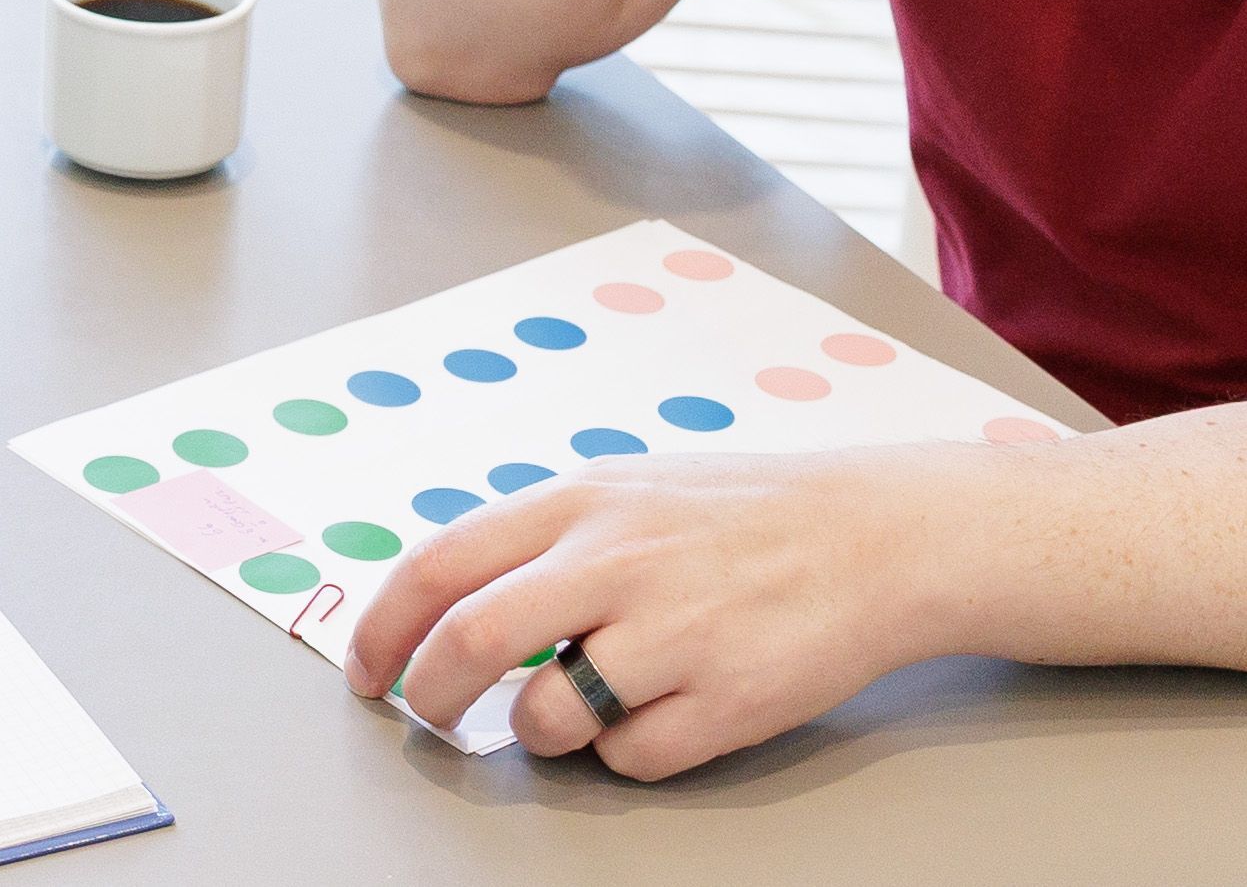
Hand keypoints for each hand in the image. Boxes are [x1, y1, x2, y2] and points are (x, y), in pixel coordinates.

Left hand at [343, 445, 959, 775]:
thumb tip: (448, 599)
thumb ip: (541, 538)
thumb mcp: (629, 489)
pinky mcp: (724, 699)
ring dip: (546, 730)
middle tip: (433, 718)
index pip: (438, 566)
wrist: (877, 536)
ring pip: (547, 719)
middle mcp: (615, 559)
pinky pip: (630, 757)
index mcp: (579, 502)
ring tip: (589, 699)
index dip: (383, 629)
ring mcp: (672, 632)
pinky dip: (630, 749)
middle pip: (469, 644)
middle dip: (432, 698)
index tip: (369, 671)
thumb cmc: (743, 516)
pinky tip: (669, 707)